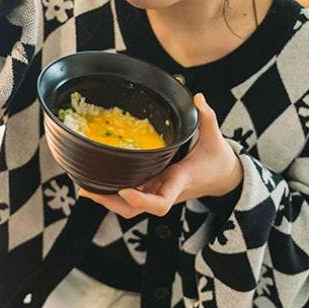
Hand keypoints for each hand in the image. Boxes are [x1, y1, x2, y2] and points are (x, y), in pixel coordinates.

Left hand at [79, 93, 242, 218]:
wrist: (223, 179)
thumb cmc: (218, 160)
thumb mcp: (215, 138)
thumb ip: (207, 117)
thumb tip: (197, 97)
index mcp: (179, 181)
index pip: (160, 203)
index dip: (141, 199)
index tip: (125, 189)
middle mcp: (166, 192)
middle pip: (135, 210)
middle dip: (111, 203)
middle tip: (88, 189)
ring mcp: (158, 193)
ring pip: (130, 208)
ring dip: (107, 200)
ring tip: (84, 188)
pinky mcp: (154, 189)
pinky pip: (131, 198)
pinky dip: (113, 194)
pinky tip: (95, 184)